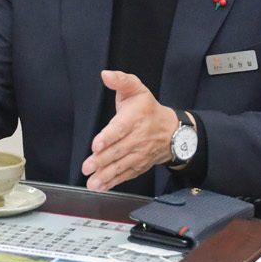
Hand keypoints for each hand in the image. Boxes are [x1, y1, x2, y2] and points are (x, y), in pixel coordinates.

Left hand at [82, 70, 179, 191]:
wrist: (172, 131)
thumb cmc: (148, 109)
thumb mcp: (137, 89)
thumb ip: (121, 80)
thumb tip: (106, 74)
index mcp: (135, 118)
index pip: (120, 129)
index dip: (108, 137)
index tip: (96, 145)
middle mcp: (138, 138)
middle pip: (118, 150)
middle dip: (102, 160)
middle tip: (87, 166)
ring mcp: (139, 154)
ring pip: (122, 165)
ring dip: (106, 175)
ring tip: (92, 182)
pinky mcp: (139, 165)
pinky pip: (126, 175)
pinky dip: (113, 182)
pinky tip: (101, 187)